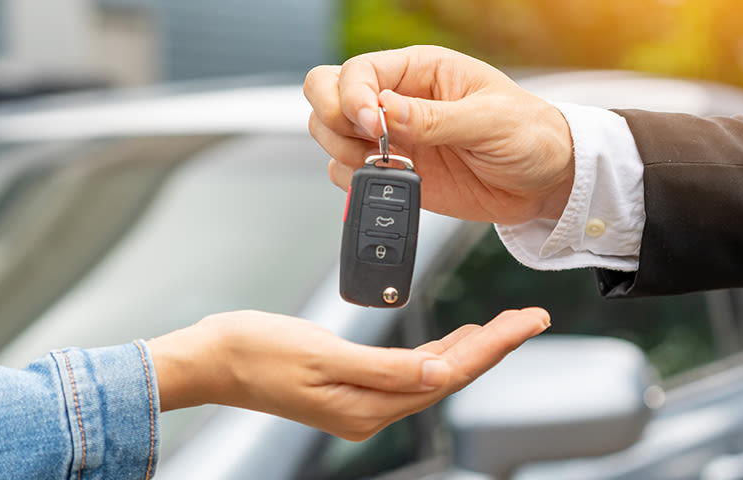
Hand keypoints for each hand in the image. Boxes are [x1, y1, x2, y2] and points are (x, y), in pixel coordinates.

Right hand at [146, 308, 549, 440]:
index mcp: (367, 406)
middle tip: (530, 317)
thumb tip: (441, 376)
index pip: (449, 375)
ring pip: (432, 374)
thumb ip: (384, 369)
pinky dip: (435, 353)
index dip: (494, 347)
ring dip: (469, 349)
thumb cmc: (256, 351)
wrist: (212, 358)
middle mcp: (370, 410)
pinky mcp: (349, 386)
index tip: (527, 322)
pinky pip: (407, 371)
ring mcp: (360, 401)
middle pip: (448, 376)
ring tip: (504, 326)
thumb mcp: (321, 355)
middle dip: (493, 346)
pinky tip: (450, 341)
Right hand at [304, 45, 574, 223]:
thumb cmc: (530, 135)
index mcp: (419, 70)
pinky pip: (347, 174)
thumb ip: (435, 118)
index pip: (358, 71)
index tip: (373, 125)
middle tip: (367, 144)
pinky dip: (357, 183)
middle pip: (326, 95)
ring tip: (387, 165)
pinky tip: (394, 182)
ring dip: (344, 153)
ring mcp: (391, 138)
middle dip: (334, 120)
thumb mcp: (490, 121)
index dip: (352, 97)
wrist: (546, 181)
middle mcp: (397, 100)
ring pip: (329, 135)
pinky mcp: (393, 173)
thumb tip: (385, 111)